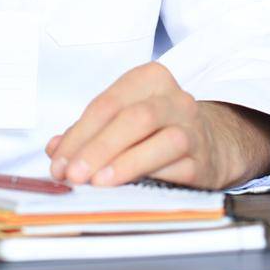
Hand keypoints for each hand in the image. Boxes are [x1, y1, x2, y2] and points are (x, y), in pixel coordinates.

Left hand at [45, 62, 269, 189]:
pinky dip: (149, 179)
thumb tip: (55, 150)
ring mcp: (192, 129)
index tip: (58, 161)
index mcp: (149, 79)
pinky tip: (128, 190)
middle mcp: (174, 99)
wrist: (214, 142)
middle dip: (98, 147)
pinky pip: (177, 169)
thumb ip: (87, 132)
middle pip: (132, 118)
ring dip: (124, 163)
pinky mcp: (203, 160)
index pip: (106, 104)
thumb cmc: (156, 128)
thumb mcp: (122, 119)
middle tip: (72, 174)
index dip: (78, 134)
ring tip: (97, 182)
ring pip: (160, 140)